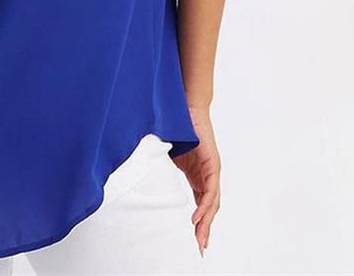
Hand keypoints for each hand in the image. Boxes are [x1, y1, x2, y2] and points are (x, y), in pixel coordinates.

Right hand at [172, 106, 220, 254]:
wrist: (185, 105)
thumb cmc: (175, 124)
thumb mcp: (166, 153)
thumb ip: (160, 167)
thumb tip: (140, 175)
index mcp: (196, 174)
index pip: (198, 203)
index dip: (196, 222)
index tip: (190, 240)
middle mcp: (206, 174)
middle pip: (207, 208)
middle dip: (203, 229)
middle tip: (196, 248)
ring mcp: (211, 170)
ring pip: (211, 203)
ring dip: (205, 222)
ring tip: (199, 239)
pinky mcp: (213, 164)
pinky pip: (210, 190)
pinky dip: (205, 205)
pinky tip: (198, 218)